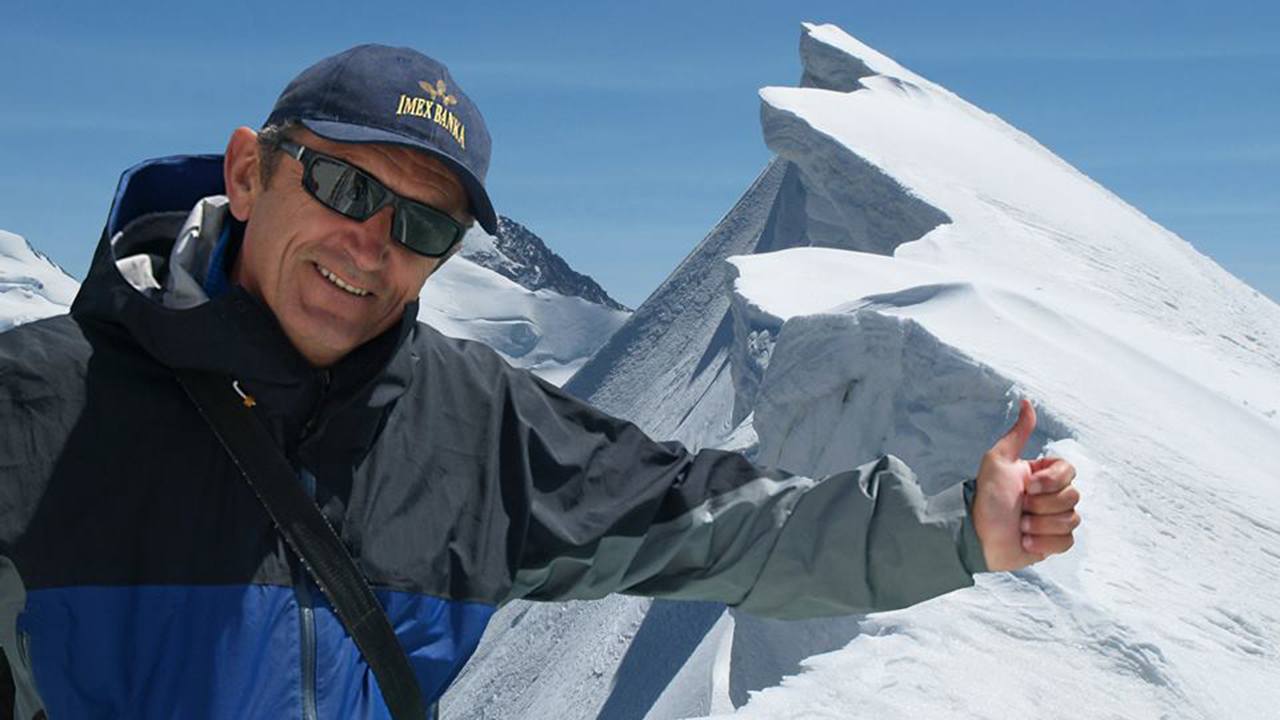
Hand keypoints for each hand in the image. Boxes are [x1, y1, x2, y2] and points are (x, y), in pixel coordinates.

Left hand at [971, 399, 1079, 571]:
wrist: (977, 536)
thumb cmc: (986, 498)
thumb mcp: (998, 461)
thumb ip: (1018, 434)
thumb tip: (1026, 401)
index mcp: (1041, 475)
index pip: (1069, 470)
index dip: (1051, 481)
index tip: (1027, 487)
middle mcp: (1050, 495)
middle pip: (1073, 496)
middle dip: (1042, 505)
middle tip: (1019, 508)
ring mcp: (1053, 519)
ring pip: (1071, 519)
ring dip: (1040, 525)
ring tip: (1019, 525)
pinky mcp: (1053, 542)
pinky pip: (1067, 541)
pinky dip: (1044, 543)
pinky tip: (1025, 541)